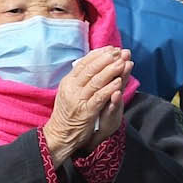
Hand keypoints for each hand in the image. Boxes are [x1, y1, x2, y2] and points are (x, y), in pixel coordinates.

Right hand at [45, 47, 131, 163]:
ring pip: (96, 81)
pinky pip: (99, 98)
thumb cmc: (67, 113)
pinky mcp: (86, 112)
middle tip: (118, 52)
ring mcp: (78, 100)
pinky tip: (118, 83)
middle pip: (90, 70)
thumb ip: (79, 79)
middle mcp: (71, 88)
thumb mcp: (69, 92)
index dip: (98, 54)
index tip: (111, 48)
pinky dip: (109, 89)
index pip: (83, 63)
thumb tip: (90, 63)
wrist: (60, 134)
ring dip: (110, 71)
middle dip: (106, 59)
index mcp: (68, 82)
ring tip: (122, 63)